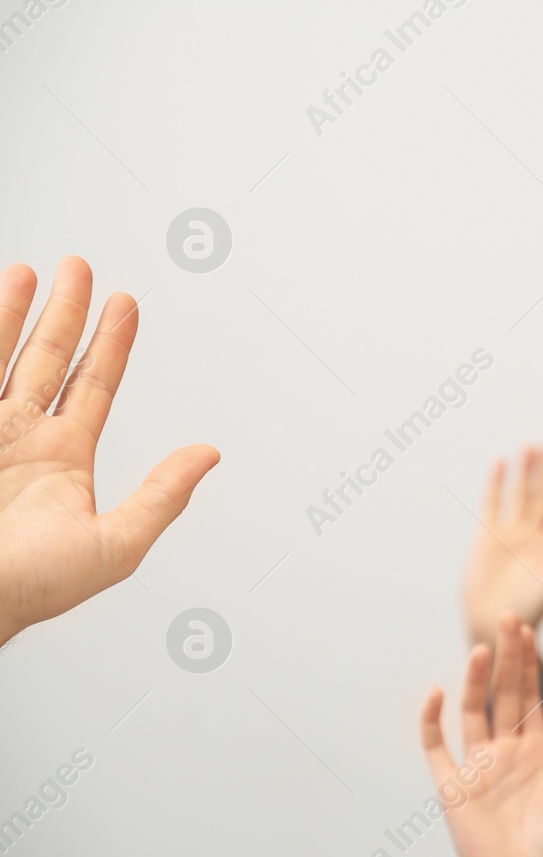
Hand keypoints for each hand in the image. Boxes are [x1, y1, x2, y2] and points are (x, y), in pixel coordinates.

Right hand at [0, 257, 217, 644]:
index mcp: (60, 460)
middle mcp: (16, 440)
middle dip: (63, 310)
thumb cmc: (26, 590)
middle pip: (44, 358)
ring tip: (25, 270)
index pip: (93, 385)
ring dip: (9, 312)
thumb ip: (162, 497)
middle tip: (78, 266)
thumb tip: (209, 455)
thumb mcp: (113, 546)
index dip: (112, 342)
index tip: (127, 303)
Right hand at [420, 614, 542, 856]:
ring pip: (473, 713)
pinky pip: (437, 750)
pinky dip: (432, 722)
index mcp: (537, 753)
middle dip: (506, 658)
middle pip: (503, 695)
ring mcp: (478, 770)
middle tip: (508, 619)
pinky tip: (437, 693)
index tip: (529, 631)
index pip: (530, 698)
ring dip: (476, 681)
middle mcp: (506, 755)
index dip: (528, 665)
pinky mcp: (453, 790)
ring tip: (483, 647)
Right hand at [462, 446, 542, 645]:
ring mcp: (512, 533)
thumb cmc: (531, 609)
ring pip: (521, 493)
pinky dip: (497, 482)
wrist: (494, 625)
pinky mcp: (488, 535)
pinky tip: (501, 462)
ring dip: (527, 471)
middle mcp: (537, 534)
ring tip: (532, 446)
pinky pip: (493, 502)